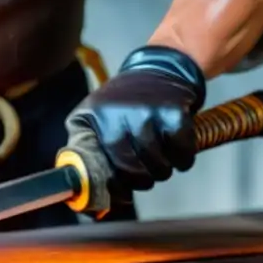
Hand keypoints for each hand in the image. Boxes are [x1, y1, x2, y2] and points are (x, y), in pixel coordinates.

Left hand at [65, 46, 206, 197]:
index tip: (123, 191)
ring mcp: (150, 113)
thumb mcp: (89, 115)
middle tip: (145, 176)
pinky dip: (183, 159)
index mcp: (98, 118)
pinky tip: (177, 153)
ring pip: (160, 164)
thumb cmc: (120, 102)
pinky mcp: (175, 113)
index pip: (108, 163)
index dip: (118, 184)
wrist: (156, 70)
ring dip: (163, 170)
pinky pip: (182, 151)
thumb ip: (82, 145)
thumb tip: (79, 185)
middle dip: (142, 180)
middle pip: (135, 168)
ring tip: (160, 162)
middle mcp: (122, 115)